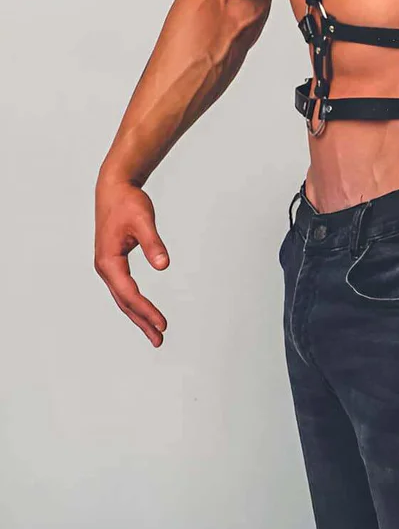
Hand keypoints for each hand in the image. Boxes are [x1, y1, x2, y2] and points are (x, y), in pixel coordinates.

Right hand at [94, 177, 169, 346]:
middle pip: (124, 302)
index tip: (163, 324)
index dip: (146, 310)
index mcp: (108, 261)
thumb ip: (153, 243)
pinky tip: (144, 311)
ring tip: (156, 333)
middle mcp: (105, 268)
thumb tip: (163, 265)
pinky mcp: (113, 263)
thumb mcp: (143, 220)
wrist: (114, 189)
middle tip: (160, 339)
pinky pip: (124, 289)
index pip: (129, 293)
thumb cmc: (128, 202)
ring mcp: (107, 267)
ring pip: (123, 298)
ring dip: (139, 316)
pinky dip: (135, 303)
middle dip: (142, 322)